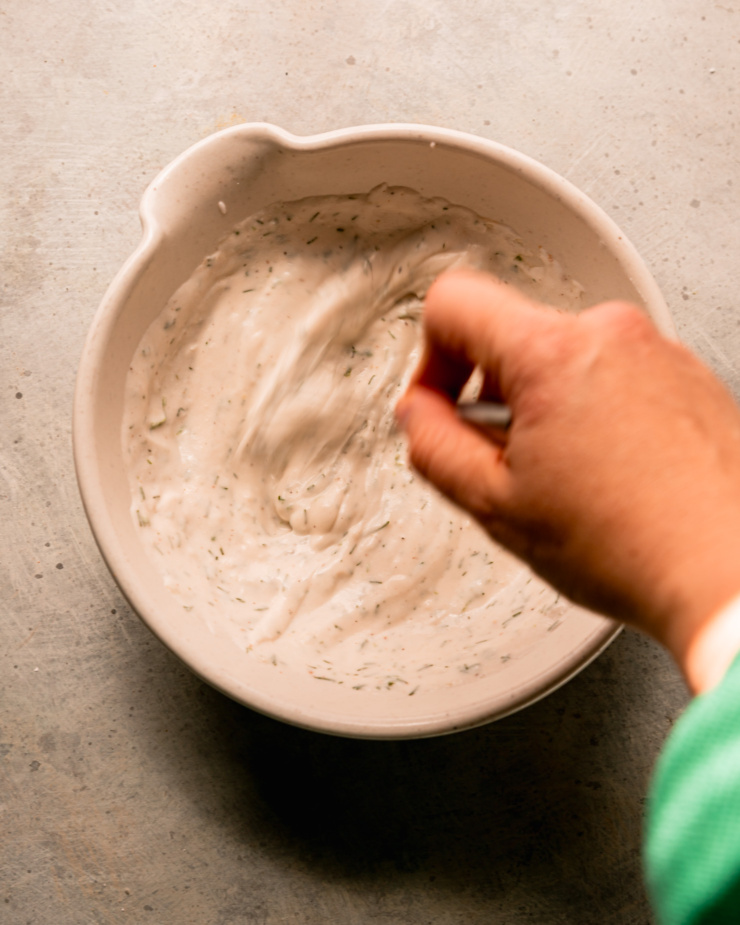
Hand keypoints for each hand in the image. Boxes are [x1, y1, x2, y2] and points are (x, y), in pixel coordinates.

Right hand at [396, 270, 739, 691]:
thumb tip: (419, 416)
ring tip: (565, 476)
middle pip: (511, 335)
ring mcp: (657, 351)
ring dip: (545, 408)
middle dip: (491, 395)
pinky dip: (594, 413)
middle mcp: (610, 333)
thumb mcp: (496, 505)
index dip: (428, 360)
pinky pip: (613, 374)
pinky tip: (606, 474)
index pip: (453, 304)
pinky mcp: (687, 375)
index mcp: (553, 353)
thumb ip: (433, 447)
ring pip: (563, 358)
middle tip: (506, 462)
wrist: (730, 572)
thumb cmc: (631, 545)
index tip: (440, 408)